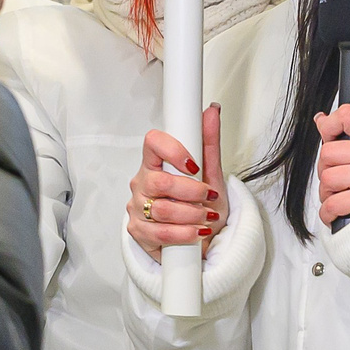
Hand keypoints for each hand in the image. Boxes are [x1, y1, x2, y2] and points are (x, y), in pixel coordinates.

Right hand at [129, 104, 222, 257]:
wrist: (202, 238)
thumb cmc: (202, 204)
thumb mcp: (211, 174)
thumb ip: (208, 143)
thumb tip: (212, 111)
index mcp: (155, 163)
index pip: (152, 143)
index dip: (172, 150)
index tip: (193, 165)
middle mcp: (142, 183)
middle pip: (160, 182)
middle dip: (192, 192)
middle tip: (208, 197)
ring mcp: (137, 207)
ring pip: (161, 210)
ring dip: (192, 215)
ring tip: (206, 216)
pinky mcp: (138, 231)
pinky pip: (160, 233)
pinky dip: (185, 234)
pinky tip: (196, 232)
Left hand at [315, 104, 349, 223]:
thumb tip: (322, 121)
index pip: (348, 116)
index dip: (330, 126)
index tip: (329, 137)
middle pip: (328, 153)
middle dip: (326, 169)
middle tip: (340, 179)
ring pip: (327, 178)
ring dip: (328, 193)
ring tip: (343, 195)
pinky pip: (331, 203)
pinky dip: (328, 212)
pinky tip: (338, 211)